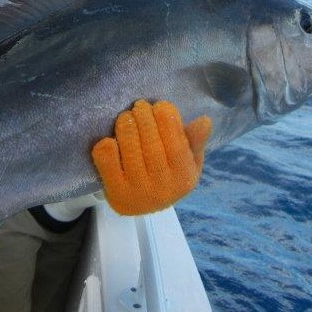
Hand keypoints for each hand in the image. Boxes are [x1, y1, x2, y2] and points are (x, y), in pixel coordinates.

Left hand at [91, 99, 211, 215]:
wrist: (141, 205)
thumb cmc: (168, 175)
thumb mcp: (188, 161)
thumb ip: (194, 141)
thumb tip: (204, 121)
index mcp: (183, 177)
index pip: (176, 142)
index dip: (166, 118)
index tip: (159, 105)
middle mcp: (162, 188)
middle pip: (151, 143)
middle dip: (144, 117)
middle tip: (139, 106)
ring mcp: (136, 191)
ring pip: (129, 148)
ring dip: (126, 125)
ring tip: (127, 117)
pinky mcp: (114, 192)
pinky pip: (106, 160)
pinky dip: (107, 145)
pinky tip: (112, 140)